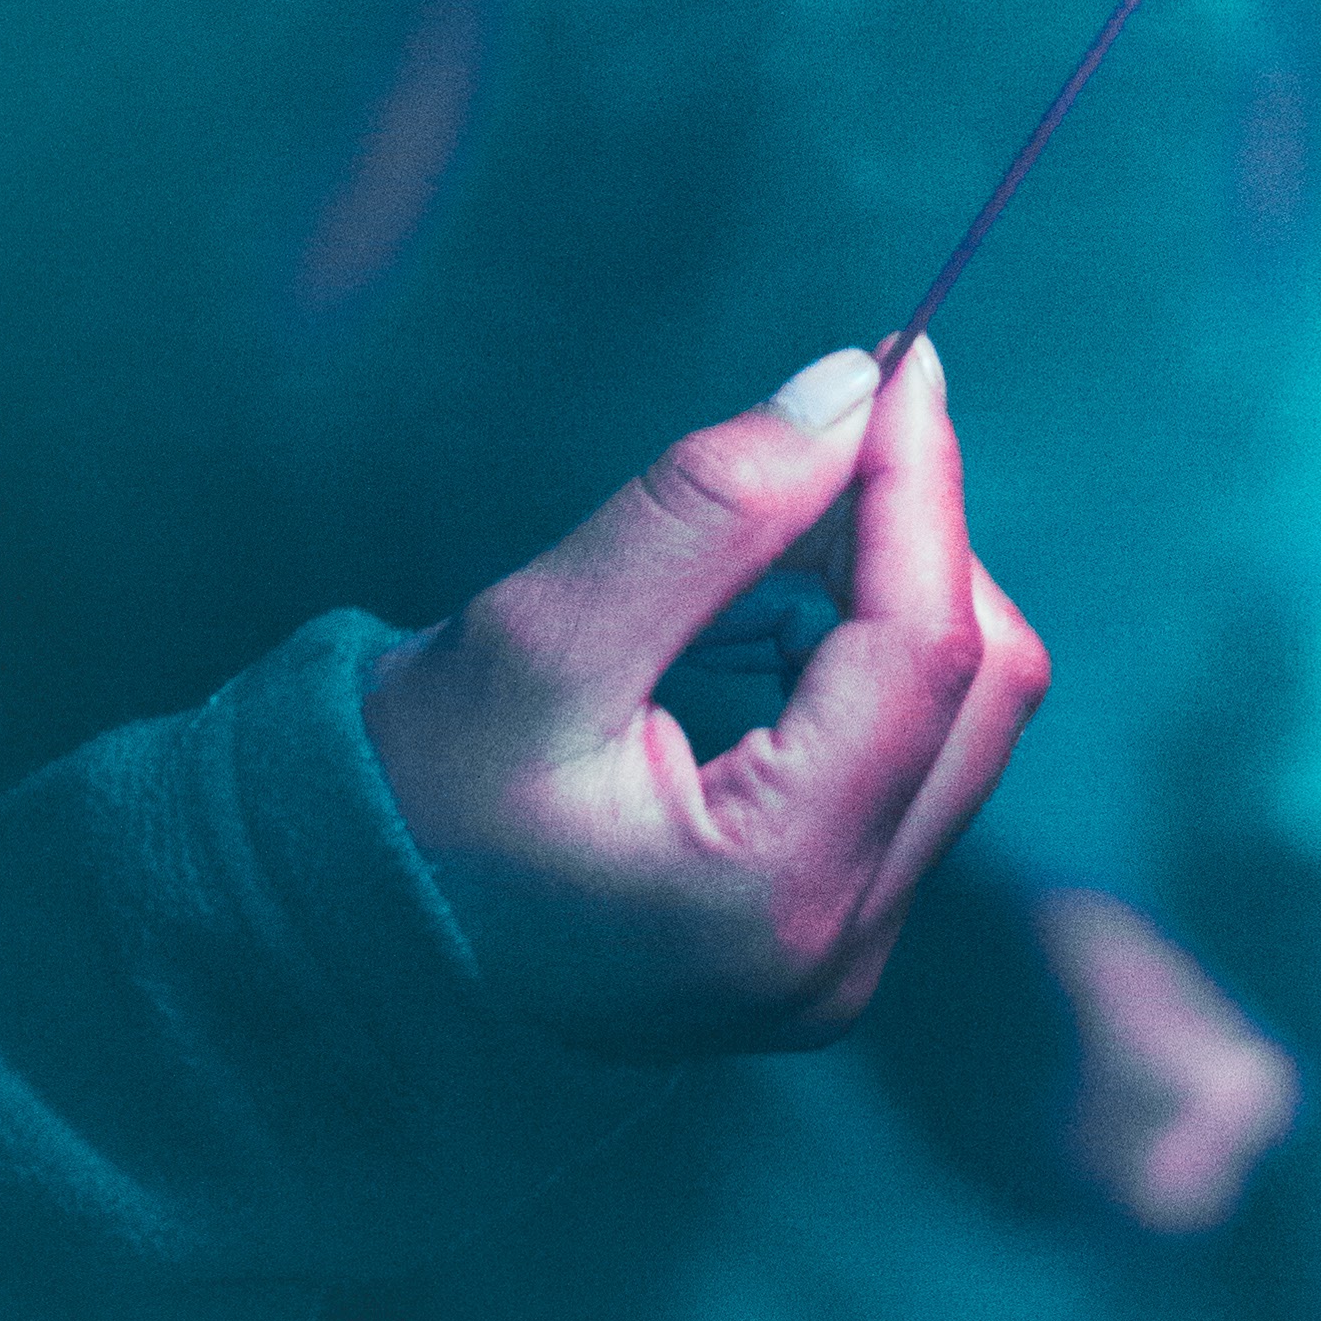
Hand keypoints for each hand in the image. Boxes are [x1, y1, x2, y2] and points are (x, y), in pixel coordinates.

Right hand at [363, 338, 1049, 1057]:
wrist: (340, 944)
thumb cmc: (408, 804)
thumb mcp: (537, 638)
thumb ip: (703, 511)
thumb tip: (848, 389)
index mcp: (775, 896)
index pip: (922, 652)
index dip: (920, 488)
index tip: (896, 361)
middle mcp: (841, 955)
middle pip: (980, 691)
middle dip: (918, 539)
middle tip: (824, 433)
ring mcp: (844, 959)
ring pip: (961, 722)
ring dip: (897, 592)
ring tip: (782, 524)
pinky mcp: (829, 934)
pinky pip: (912, 760)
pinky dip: (870, 659)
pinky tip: (779, 606)